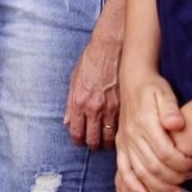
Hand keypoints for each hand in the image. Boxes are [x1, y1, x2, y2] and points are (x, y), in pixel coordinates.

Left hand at [65, 32, 121, 150]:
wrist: (110, 47)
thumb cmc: (90, 61)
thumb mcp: (74, 79)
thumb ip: (70, 102)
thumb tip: (67, 121)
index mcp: (78, 102)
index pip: (76, 132)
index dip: (78, 140)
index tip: (80, 141)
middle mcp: (93, 108)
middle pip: (93, 139)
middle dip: (92, 144)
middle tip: (94, 143)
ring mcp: (110, 108)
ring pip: (109, 137)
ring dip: (107, 142)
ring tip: (106, 140)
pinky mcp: (124, 105)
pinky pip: (121, 127)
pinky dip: (119, 132)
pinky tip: (117, 131)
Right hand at [115, 73, 191, 191]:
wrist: (133, 80)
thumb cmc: (153, 87)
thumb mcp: (164, 92)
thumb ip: (170, 109)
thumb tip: (177, 124)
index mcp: (144, 122)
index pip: (165, 152)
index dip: (182, 163)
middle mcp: (132, 134)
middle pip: (154, 165)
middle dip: (175, 175)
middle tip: (190, 175)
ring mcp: (124, 141)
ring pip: (141, 171)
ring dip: (159, 184)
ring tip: (177, 188)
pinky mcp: (120, 145)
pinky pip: (124, 169)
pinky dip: (133, 185)